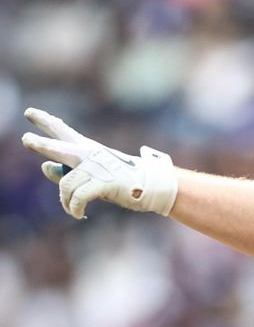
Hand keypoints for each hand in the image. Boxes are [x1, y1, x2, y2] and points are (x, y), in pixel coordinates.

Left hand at [21, 108, 177, 218]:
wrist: (154, 185)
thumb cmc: (125, 180)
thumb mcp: (94, 174)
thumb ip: (67, 170)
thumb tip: (44, 167)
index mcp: (89, 149)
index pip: (63, 132)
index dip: (46, 122)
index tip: (29, 113)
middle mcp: (91, 155)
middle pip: (60, 147)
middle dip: (42, 145)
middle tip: (27, 140)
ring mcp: (98, 169)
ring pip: (66, 184)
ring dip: (65, 201)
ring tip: (72, 209)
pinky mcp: (105, 183)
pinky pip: (78, 197)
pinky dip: (75, 208)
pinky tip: (78, 214)